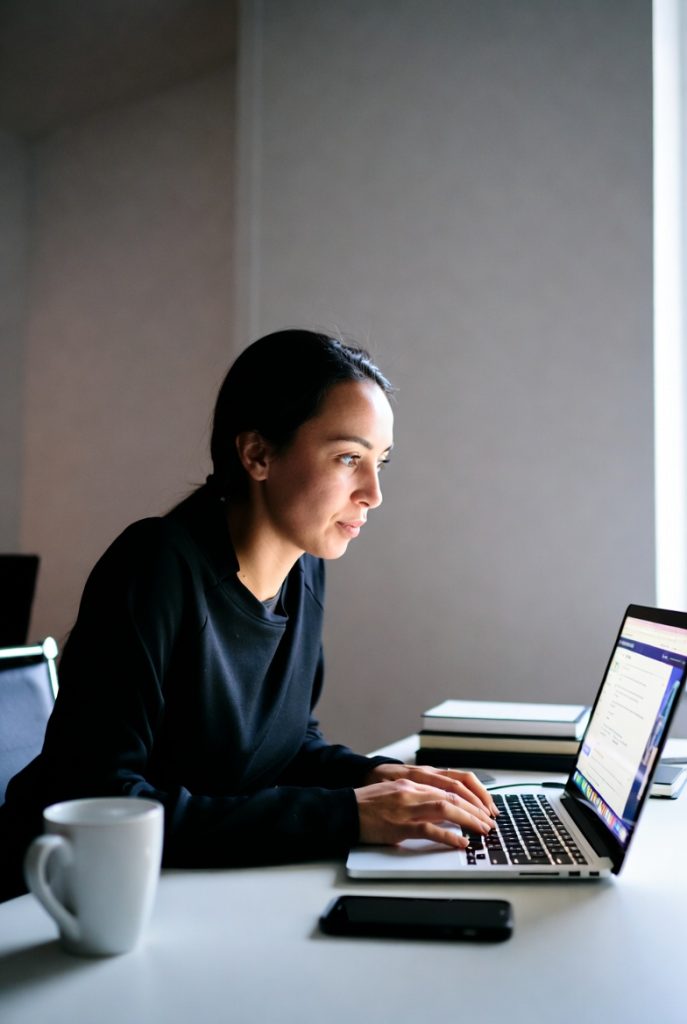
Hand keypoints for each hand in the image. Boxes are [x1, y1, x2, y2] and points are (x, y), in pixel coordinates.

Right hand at [354, 764, 497, 848]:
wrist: (344, 810)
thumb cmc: (369, 804)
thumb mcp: (397, 791)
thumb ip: (418, 796)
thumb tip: (444, 808)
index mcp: (413, 780)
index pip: (452, 783)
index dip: (473, 794)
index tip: (485, 806)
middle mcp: (413, 789)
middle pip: (453, 794)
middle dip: (476, 808)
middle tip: (489, 821)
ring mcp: (407, 806)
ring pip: (446, 808)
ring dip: (468, 819)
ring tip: (482, 830)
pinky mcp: (400, 825)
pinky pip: (429, 829)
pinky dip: (449, 836)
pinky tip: (461, 842)